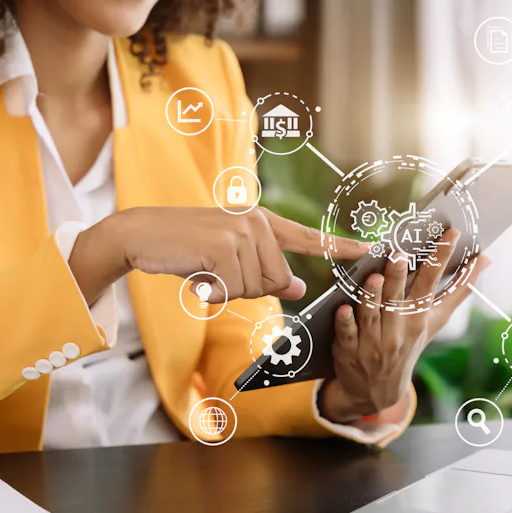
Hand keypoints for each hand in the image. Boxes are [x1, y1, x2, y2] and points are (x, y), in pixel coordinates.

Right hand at [68, 206, 369, 304]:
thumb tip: (299, 288)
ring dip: (228, 290)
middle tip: (217, 272)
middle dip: (247, 288)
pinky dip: (212, 291)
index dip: (341, 246)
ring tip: (205, 269)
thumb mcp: (230, 258)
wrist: (141, 234)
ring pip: (255, 288)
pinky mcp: (224, 246)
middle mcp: (257, 222)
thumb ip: (266, 270)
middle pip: (277, 280)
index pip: (309, 237)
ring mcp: (241, 232)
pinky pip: (232, 290)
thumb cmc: (186, 248)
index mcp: (262, 221)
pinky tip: (196, 273)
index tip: (370, 250)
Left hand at [319, 229, 492, 422]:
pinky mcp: (349, 348)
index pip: (431, 282)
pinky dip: (345, 322)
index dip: (440, 257)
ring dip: (372, 296)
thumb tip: (485, 259)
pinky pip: (347, 333)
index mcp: (419, 316)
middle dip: (399, 276)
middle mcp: (397, 328)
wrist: (379, 390)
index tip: (450, 234)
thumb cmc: (410, 343)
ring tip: (374, 277)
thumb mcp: (435, 320)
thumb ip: (458, 290)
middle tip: (399, 254)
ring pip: (371, 314)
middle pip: (398, 298)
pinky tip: (343, 308)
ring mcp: (373, 340)